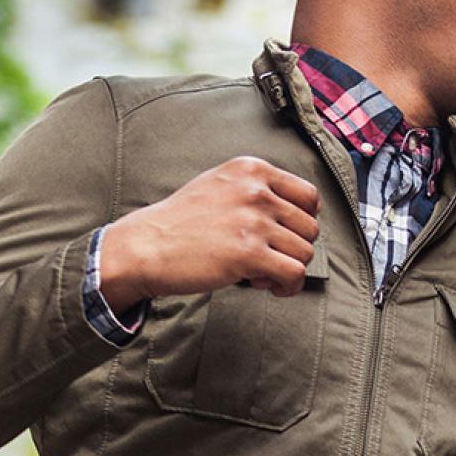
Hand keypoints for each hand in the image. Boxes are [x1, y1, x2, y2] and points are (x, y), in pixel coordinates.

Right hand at [99, 156, 320, 308]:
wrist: (145, 246)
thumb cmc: (181, 221)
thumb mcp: (219, 184)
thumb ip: (256, 190)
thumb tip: (296, 216)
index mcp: (251, 169)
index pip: (309, 195)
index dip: (302, 221)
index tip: (285, 235)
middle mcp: (256, 190)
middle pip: (310, 227)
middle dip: (294, 248)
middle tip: (269, 258)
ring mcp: (253, 221)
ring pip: (306, 252)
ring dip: (290, 268)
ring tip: (263, 273)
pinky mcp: (249, 253)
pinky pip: (294, 273)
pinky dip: (288, 286)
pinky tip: (267, 286)